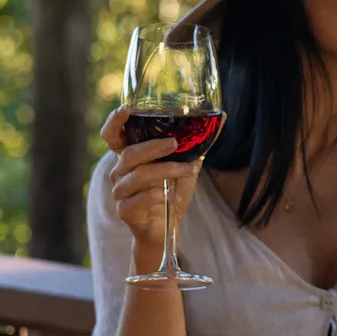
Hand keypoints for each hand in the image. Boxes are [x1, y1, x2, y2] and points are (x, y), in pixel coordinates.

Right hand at [102, 105, 218, 249]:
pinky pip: (140, 199)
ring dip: (166, 171)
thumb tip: (223, 117)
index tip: (127, 109)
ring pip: (139, 176)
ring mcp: (120, 191)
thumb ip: (197, 143)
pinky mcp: (125, 210)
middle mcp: (120, 171)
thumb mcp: (187, 164)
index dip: (115, 121)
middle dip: (153, 147)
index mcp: (130, 156)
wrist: (167, 226)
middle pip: (130, 154)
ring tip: (189, 170)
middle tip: (174, 143)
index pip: (113, 135)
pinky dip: (158, 195)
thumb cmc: (172, 191)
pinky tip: (171, 195)